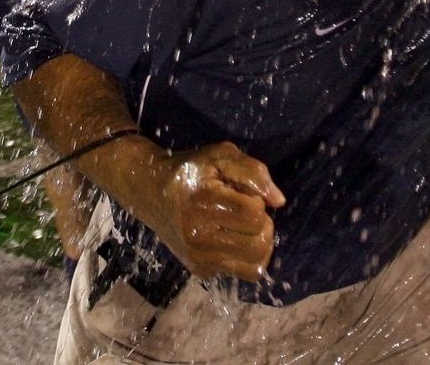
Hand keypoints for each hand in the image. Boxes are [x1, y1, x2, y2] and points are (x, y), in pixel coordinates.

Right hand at [148, 141, 285, 281]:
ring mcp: (199, 257)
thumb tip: (279, 202)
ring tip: (246, 228)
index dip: (257, 200)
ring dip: (259, 243)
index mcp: (203, 202)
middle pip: (258, 242)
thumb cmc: (190, 170)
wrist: (151, 192)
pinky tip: (235, 240)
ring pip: (255, 265)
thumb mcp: (220, 155)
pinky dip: (247, 257)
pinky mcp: (200, 271)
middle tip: (249, 211)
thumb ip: (253, 172)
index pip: (254, 214)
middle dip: (263, 224)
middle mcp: (198, 235)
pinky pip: (242, 273)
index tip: (243, 193)